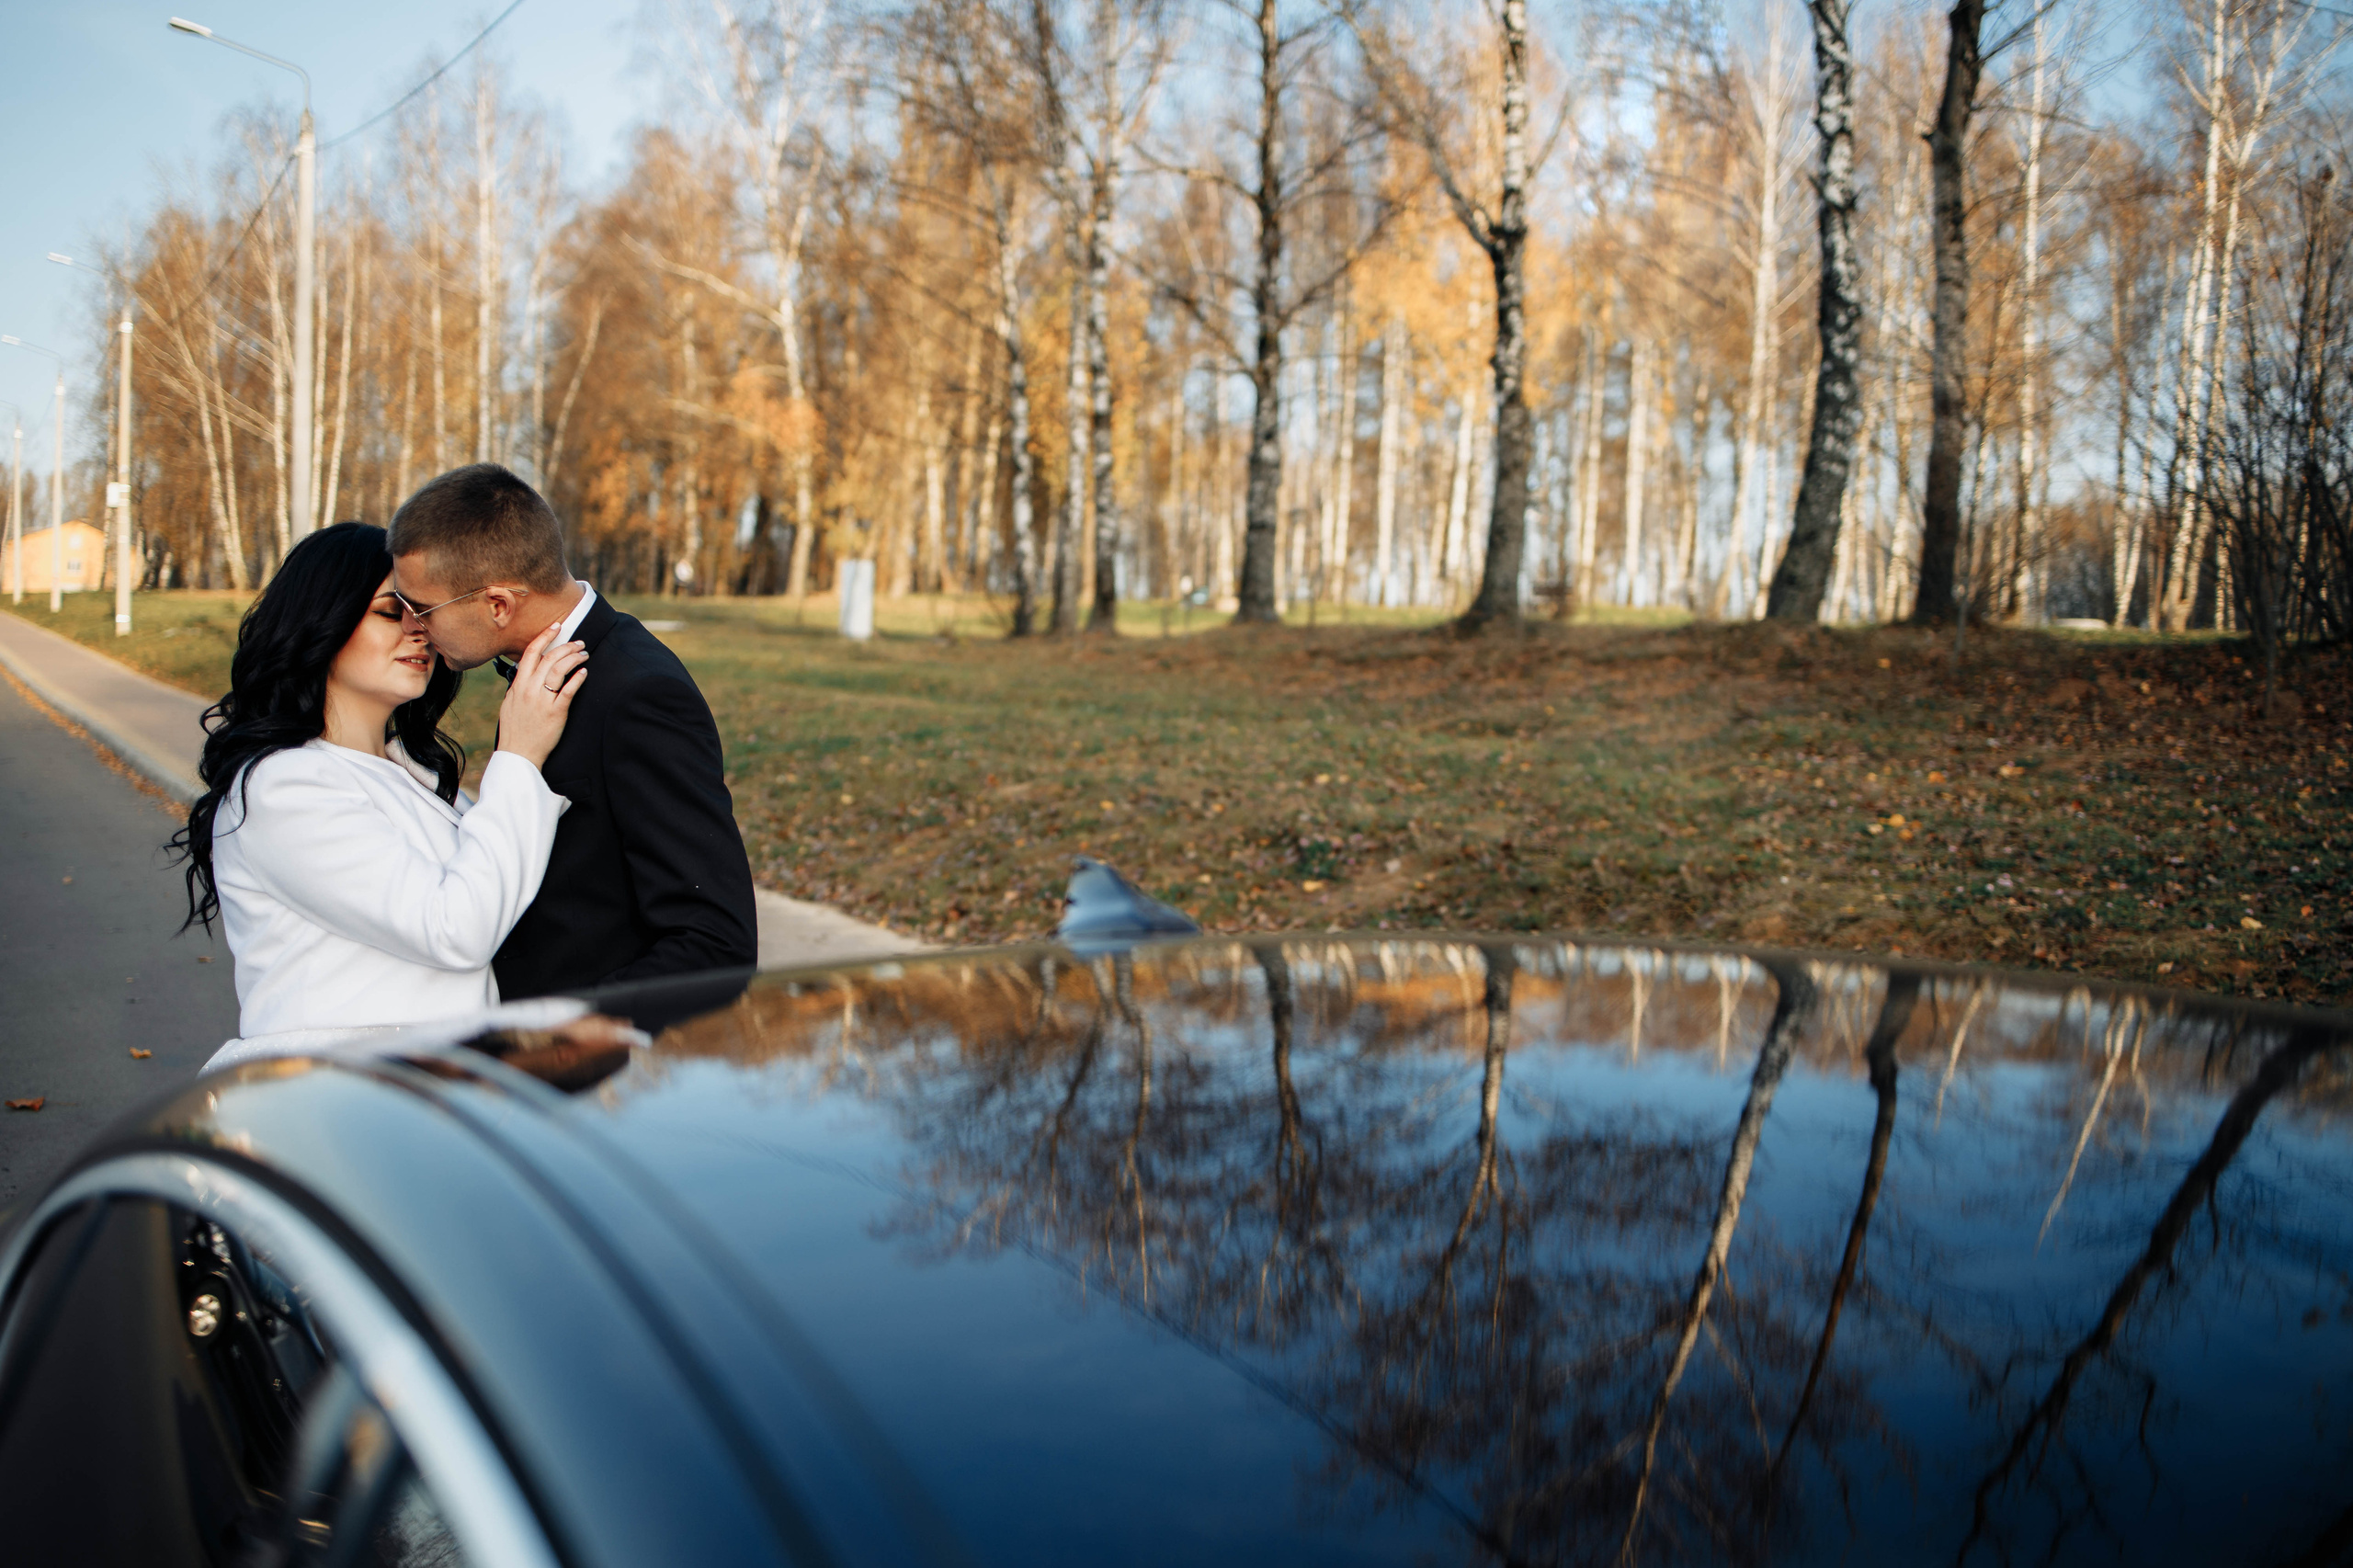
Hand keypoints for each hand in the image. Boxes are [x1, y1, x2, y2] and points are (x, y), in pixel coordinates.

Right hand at [495, 623, 587, 768]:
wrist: (518, 753)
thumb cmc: (515, 730)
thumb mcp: (510, 703)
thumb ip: (518, 687)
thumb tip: (524, 674)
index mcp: (518, 685)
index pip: (531, 653)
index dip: (545, 636)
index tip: (556, 626)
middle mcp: (529, 689)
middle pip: (549, 658)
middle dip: (566, 646)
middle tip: (579, 643)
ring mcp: (542, 701)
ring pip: (559, 670)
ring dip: (574, 658)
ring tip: (584, 654)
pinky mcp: (555, 713)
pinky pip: (568, 691)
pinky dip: (577, 679)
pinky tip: (584, 672)